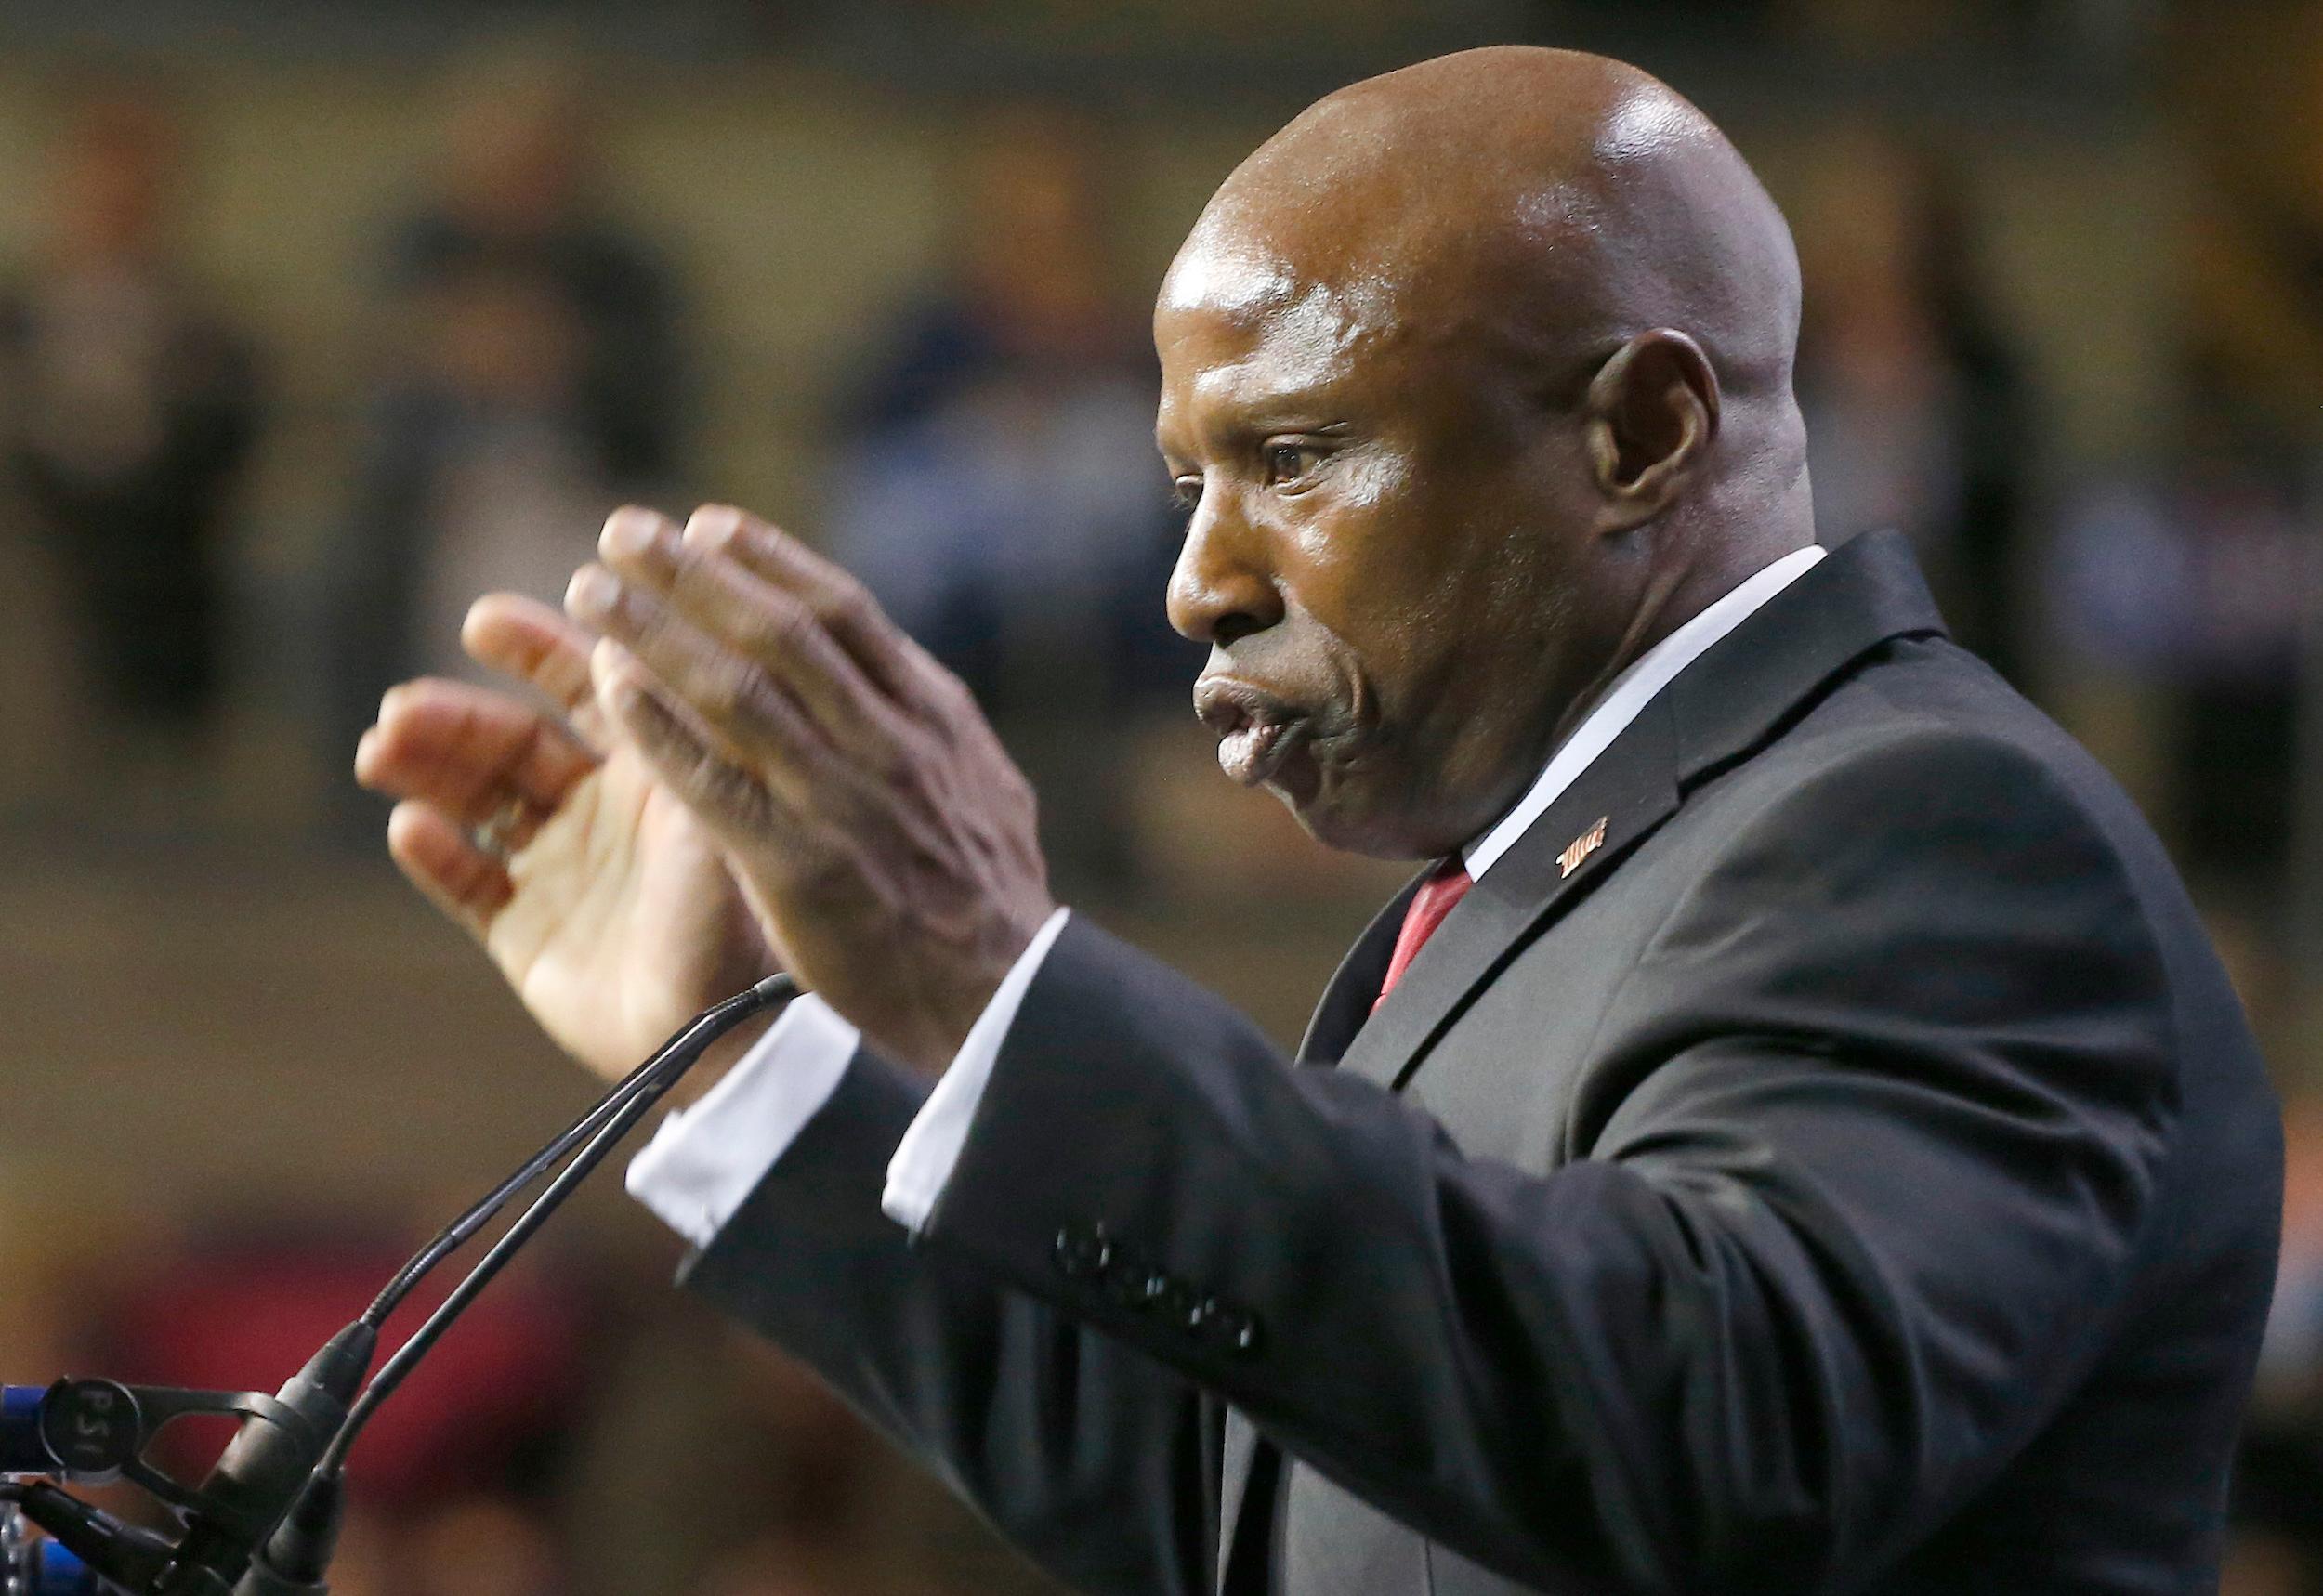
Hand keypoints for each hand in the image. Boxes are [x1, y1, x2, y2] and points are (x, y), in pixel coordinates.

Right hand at [356, 593, 777, 1080]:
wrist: (730, 1035)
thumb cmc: (742, 916)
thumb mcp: (717, 811)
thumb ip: (671, 732)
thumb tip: (621, 641)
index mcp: (654, 765)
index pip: (585, 684)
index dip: (533, 648)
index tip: (482, 620)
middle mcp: (601, 806)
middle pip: (511, 739)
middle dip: (453, 716)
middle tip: (400, 707)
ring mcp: (561, 867)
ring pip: (474, 799)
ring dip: (425, 769)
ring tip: (380, 750)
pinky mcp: (526, 931)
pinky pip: (466, 883)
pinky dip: (434, 853)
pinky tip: (411, 828)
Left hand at [564, 504, 1054, 1074]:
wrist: (1001, 1002)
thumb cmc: (984, 900)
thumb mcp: (980, 784)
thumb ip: (924, 722)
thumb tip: (890, 664)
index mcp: (930, 716)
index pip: (843, 611)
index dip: (770, 560)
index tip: (707, 523)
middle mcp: (886, 743)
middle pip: (777, 631)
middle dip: (694, 574)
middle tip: (623, 530)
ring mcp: (842, 801)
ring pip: (737, 690)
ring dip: (657, 631)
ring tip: (590, 590)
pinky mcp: (800, 867)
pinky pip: (715, 783)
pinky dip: (661, 728)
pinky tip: (610, 690)